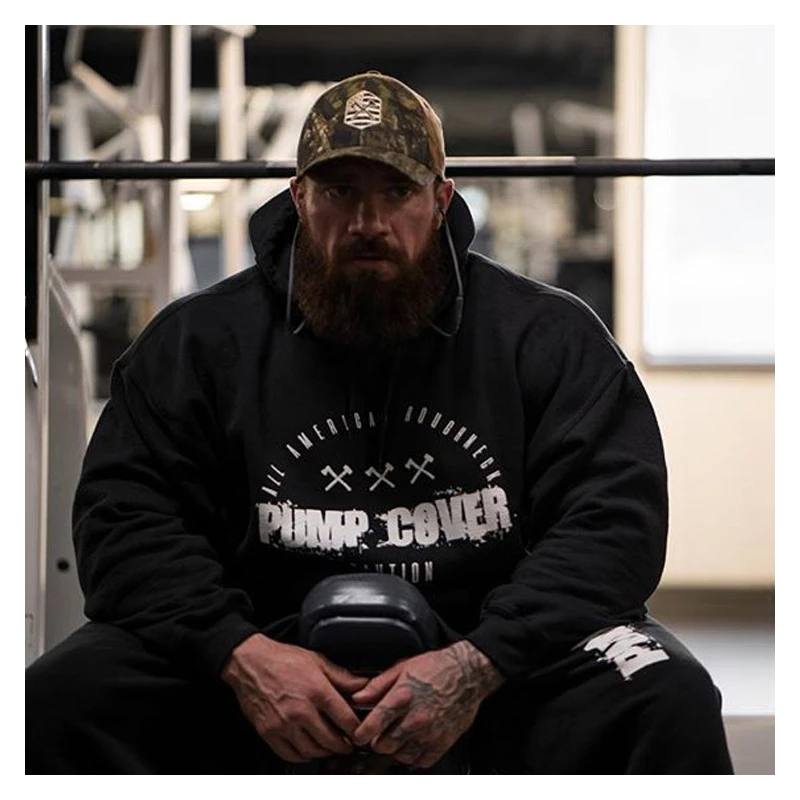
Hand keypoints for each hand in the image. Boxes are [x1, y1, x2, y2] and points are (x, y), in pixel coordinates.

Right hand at [221, 633, 368, 762]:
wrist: (250, 663)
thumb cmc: (282, 659)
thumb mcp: (317, 661)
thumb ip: (341, 676)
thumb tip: (362, 684)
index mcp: (317, 691)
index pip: (345, 720)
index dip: (357, 730)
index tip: (360, 733)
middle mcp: (301, 711)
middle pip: (330, 740)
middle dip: (343, 746)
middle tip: (348, 744)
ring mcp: (284, 724)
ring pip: (312, 751)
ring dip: (324, 752)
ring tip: (330, 747)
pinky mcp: (269, 732)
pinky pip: (290, 754)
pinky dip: (303, 756)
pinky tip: (308, 750)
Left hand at [350, 640, 504, 769]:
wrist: (467, 673)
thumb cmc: (436, 668)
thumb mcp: (402, 668)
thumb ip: (378, 685)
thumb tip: (358, 697)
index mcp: (403, 697)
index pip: (374, 724)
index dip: (361, 733)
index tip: (359, 735)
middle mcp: (416, 718)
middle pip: (384, 746)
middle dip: (377, 742)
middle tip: (379, 734)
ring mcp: (430, 733)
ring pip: (401, 757)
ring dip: (394, 750)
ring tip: (396, 737)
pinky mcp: (443, 742)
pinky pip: (421, 762)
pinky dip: (413, 757)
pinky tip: (412, 744)